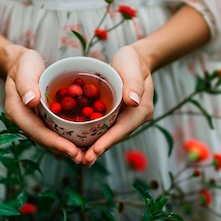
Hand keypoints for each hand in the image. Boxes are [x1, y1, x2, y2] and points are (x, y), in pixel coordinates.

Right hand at [3, 46, 84, 163]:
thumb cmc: (24, 64)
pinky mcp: (41, 120)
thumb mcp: (25, 68)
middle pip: (44, 140)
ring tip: (85, 156)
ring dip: (66, 149)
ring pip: (50, 139)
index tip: (72, 150)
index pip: (37, 132)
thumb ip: (26, 83)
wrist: (21, 64)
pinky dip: (67, 138)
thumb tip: (31, 101)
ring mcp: (32, 122)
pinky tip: (82, 142)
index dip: (55, 143)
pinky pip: (54, 131)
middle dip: (63, 151)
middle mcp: (24, 121)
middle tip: (83, 158)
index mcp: (17, 112)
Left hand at [82, 45, 153, 166]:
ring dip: (95, 146)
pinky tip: (79, 143)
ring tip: (80, 158)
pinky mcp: (116, 115)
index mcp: (141, 110)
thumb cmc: (132, 61)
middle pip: (115, 136)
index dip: (108, 141)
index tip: (95, 151)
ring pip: (109, 134)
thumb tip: (133, 102)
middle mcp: (134, 117)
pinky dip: (93, 135)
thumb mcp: (132, 68)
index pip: (123, 128)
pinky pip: (104, 127)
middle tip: (83, 161)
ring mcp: (125, 118)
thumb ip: (133, 84)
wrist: (134, 59)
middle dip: (99, 149)